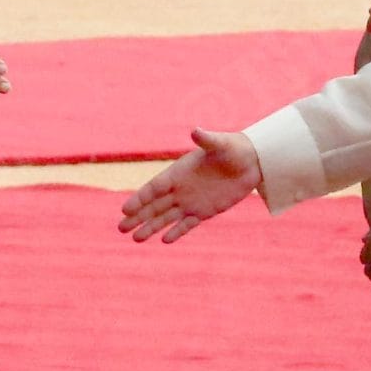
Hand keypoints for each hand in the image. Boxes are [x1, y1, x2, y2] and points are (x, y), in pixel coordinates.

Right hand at [119, 129, 261, 243]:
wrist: (250, 161)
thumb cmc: (233, 148)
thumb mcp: (220, 143)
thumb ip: (206, 139)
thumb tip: (195, 130)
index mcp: (179, 172)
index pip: (154, 188)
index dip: (140, 199)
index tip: (125, 210)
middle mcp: (180, 188)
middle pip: (154, 206)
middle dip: (138, 217)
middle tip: (120, 228)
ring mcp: (191, 201)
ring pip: (166, 217)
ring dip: (151, 228)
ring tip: (135, 239)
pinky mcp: (204, 211)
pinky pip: (187, 224)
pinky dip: (177, 232)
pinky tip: (164, 240)